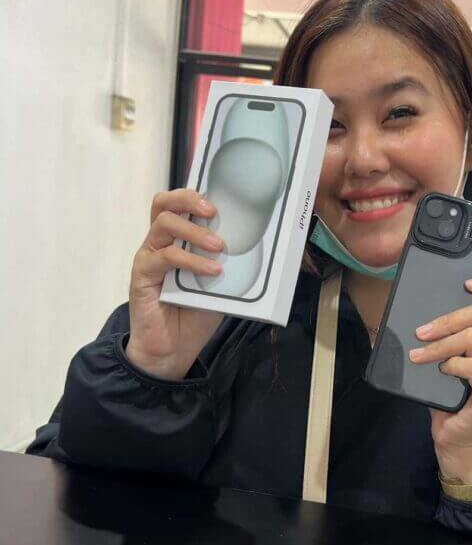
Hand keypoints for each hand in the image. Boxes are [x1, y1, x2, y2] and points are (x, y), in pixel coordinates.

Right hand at [125, 189, 225, 379]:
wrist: (172, 350)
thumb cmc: (193, 315)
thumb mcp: (218, 284)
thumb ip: (225, 263)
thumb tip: (254, 247)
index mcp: (175, 240)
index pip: (176, 204)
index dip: (193, 195)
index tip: (220, 200)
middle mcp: (158, 243)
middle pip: (162, 203)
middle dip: (188, 199)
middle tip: (213, 211)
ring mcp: (148, 257)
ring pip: (164, 224)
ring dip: (194, 232)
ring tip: (218, 247)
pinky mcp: (142, 275)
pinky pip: (165, 257)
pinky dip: (191, 261)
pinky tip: (211, 271)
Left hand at [409, 273, 471, 484]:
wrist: (458, 438)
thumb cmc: (452, 394)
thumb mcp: (452, 356)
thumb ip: (450, 334)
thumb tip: (420, 309)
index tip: (467, 281)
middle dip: (448, 318)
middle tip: (422, 331)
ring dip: (440, 344)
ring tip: (419, 353)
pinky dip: (451, 364)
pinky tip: (441, 371)